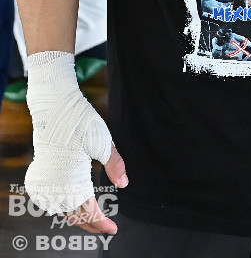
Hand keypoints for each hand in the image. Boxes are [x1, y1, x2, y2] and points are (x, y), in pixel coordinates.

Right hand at [25, 52, 127, 235]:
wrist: (54, 107)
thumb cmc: (80, 122)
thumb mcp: (104, 142)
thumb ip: (115, 165)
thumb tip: (124, 184)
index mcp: (73, 181)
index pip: (89, 212)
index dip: (102, 223)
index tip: (113, 229)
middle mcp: (56, 186)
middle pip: (74, 216)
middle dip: (91, 224)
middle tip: (106, 228)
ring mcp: (46, 182)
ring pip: (62, 210)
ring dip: (78, 216)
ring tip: (93, 218)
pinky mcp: (40, 176)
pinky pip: (52, 200)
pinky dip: (65, 206)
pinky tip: (75, 204)